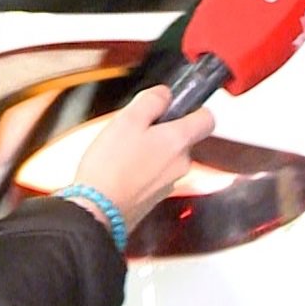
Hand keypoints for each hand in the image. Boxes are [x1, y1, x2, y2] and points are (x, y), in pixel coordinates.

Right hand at [73, 85, 214, 233]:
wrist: (97, 211)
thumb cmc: (111, 168)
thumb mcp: (128, 120)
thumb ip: (152, 101)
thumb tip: (165, 94)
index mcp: (179, 140)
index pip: (207, 118)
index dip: (195, 107)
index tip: (179, 104)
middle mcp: (181, 163)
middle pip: (184, 137)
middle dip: (164, 129)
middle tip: (137, 127)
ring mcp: (169, 182)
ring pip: (168, 156)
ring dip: (151, 149)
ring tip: (124, 150)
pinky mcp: (155, 197)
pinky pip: (155, 174)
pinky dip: (143, 168)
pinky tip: (122, 168)